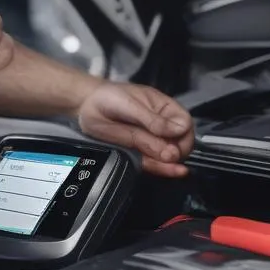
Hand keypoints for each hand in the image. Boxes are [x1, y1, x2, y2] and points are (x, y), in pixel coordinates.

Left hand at [77, 82, 194, 177]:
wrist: (85, 106)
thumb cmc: (110, 98)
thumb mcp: (130, 105)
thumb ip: (152, 120)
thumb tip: (179, 131)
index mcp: (164, 109)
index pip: (185, 123)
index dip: (183, 134)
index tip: (176, 141)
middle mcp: (161, 127)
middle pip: (180, 142)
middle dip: (177, 151)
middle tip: (169, 155)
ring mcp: (149, 141)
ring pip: (168, 156)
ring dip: (171, 163)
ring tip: (173, 167)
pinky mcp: (137, 153)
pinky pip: (152, 163)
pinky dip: (162, 169)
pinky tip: (172, 171)